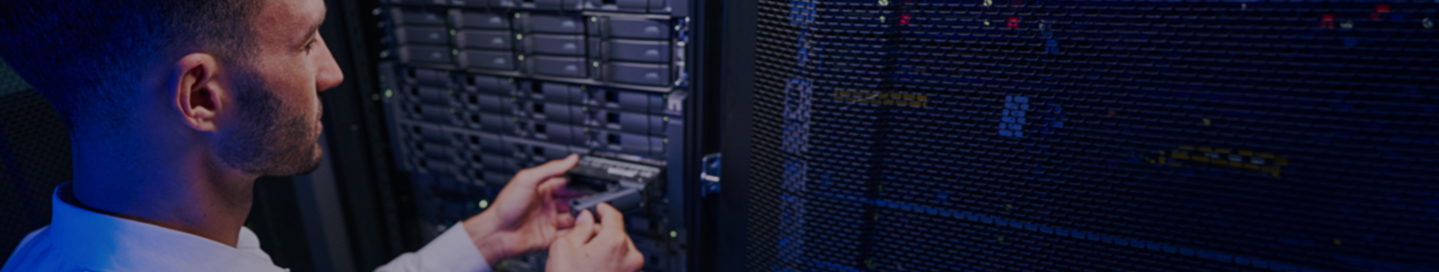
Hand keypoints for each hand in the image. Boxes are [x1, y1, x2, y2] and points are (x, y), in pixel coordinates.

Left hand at [463, 154, 585, 265]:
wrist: (497, 233)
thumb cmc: (506, 206)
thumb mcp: (527, 179)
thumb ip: (550, 168)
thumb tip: (570, 158)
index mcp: (543, 189)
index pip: (567, 184)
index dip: (579, 184)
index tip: (593, 184)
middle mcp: (548, 205)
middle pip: (573, 201)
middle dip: (583, 201)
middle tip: (594, 201)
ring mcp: (550, 221)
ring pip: (573, 218)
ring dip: (581, 217)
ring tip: (588, 214)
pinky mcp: (550, 236)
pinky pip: (568, 234)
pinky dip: (576, 232)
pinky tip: (581, 228)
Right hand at [546, 204, 644, 271]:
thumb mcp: (563, 248)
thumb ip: (578, 228)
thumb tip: (585, 219)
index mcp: (615, 242)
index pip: (614, 214)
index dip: (603, 208)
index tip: (598, 208)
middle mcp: (630, 256)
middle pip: (617, 233)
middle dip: (600, 233)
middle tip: (582, 238)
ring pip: (618, 250)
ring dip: (604, 249)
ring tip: (583, 258)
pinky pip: (619, 265)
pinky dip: (608, 263)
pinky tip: (590, 268)